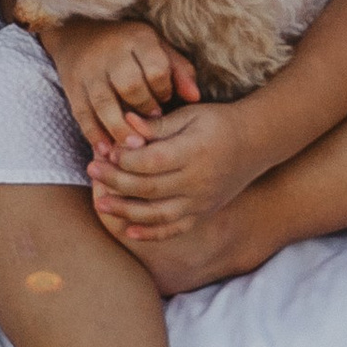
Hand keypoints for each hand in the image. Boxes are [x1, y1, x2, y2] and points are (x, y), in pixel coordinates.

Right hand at [38, 14, 200, 149]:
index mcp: (137, 40)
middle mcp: (111, 54)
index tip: (165, 101)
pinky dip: (94, 134)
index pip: (155, 69)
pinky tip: (106, 150)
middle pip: (130, 85)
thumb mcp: (156, 47)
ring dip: (120, 128)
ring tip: (134, 146)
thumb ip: (178, 70)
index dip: (164, 90)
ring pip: (104, 103)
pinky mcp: (73, 87)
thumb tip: (195, 97)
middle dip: (143, 108)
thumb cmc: (128, 45)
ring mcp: (89, 71)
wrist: (78, 33)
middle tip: (151, 123)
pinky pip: (82, 114)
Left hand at [90, 99, 262, 238]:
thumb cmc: (217, 123)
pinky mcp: (202, 213)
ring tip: (100, 202)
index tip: (105, 150)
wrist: (254, 143)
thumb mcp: (189, 114)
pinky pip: (174, 228)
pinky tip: (129, 231)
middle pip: (148, 188)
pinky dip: (151, 233)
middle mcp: (198, 181)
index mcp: (194, 152)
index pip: (151, 161)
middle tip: (92, 170)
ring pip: (157, 214)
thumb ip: (156, 124)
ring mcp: (201, 202)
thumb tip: (125, 124)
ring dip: (125, 211)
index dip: (124, 158)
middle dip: (115, 180)